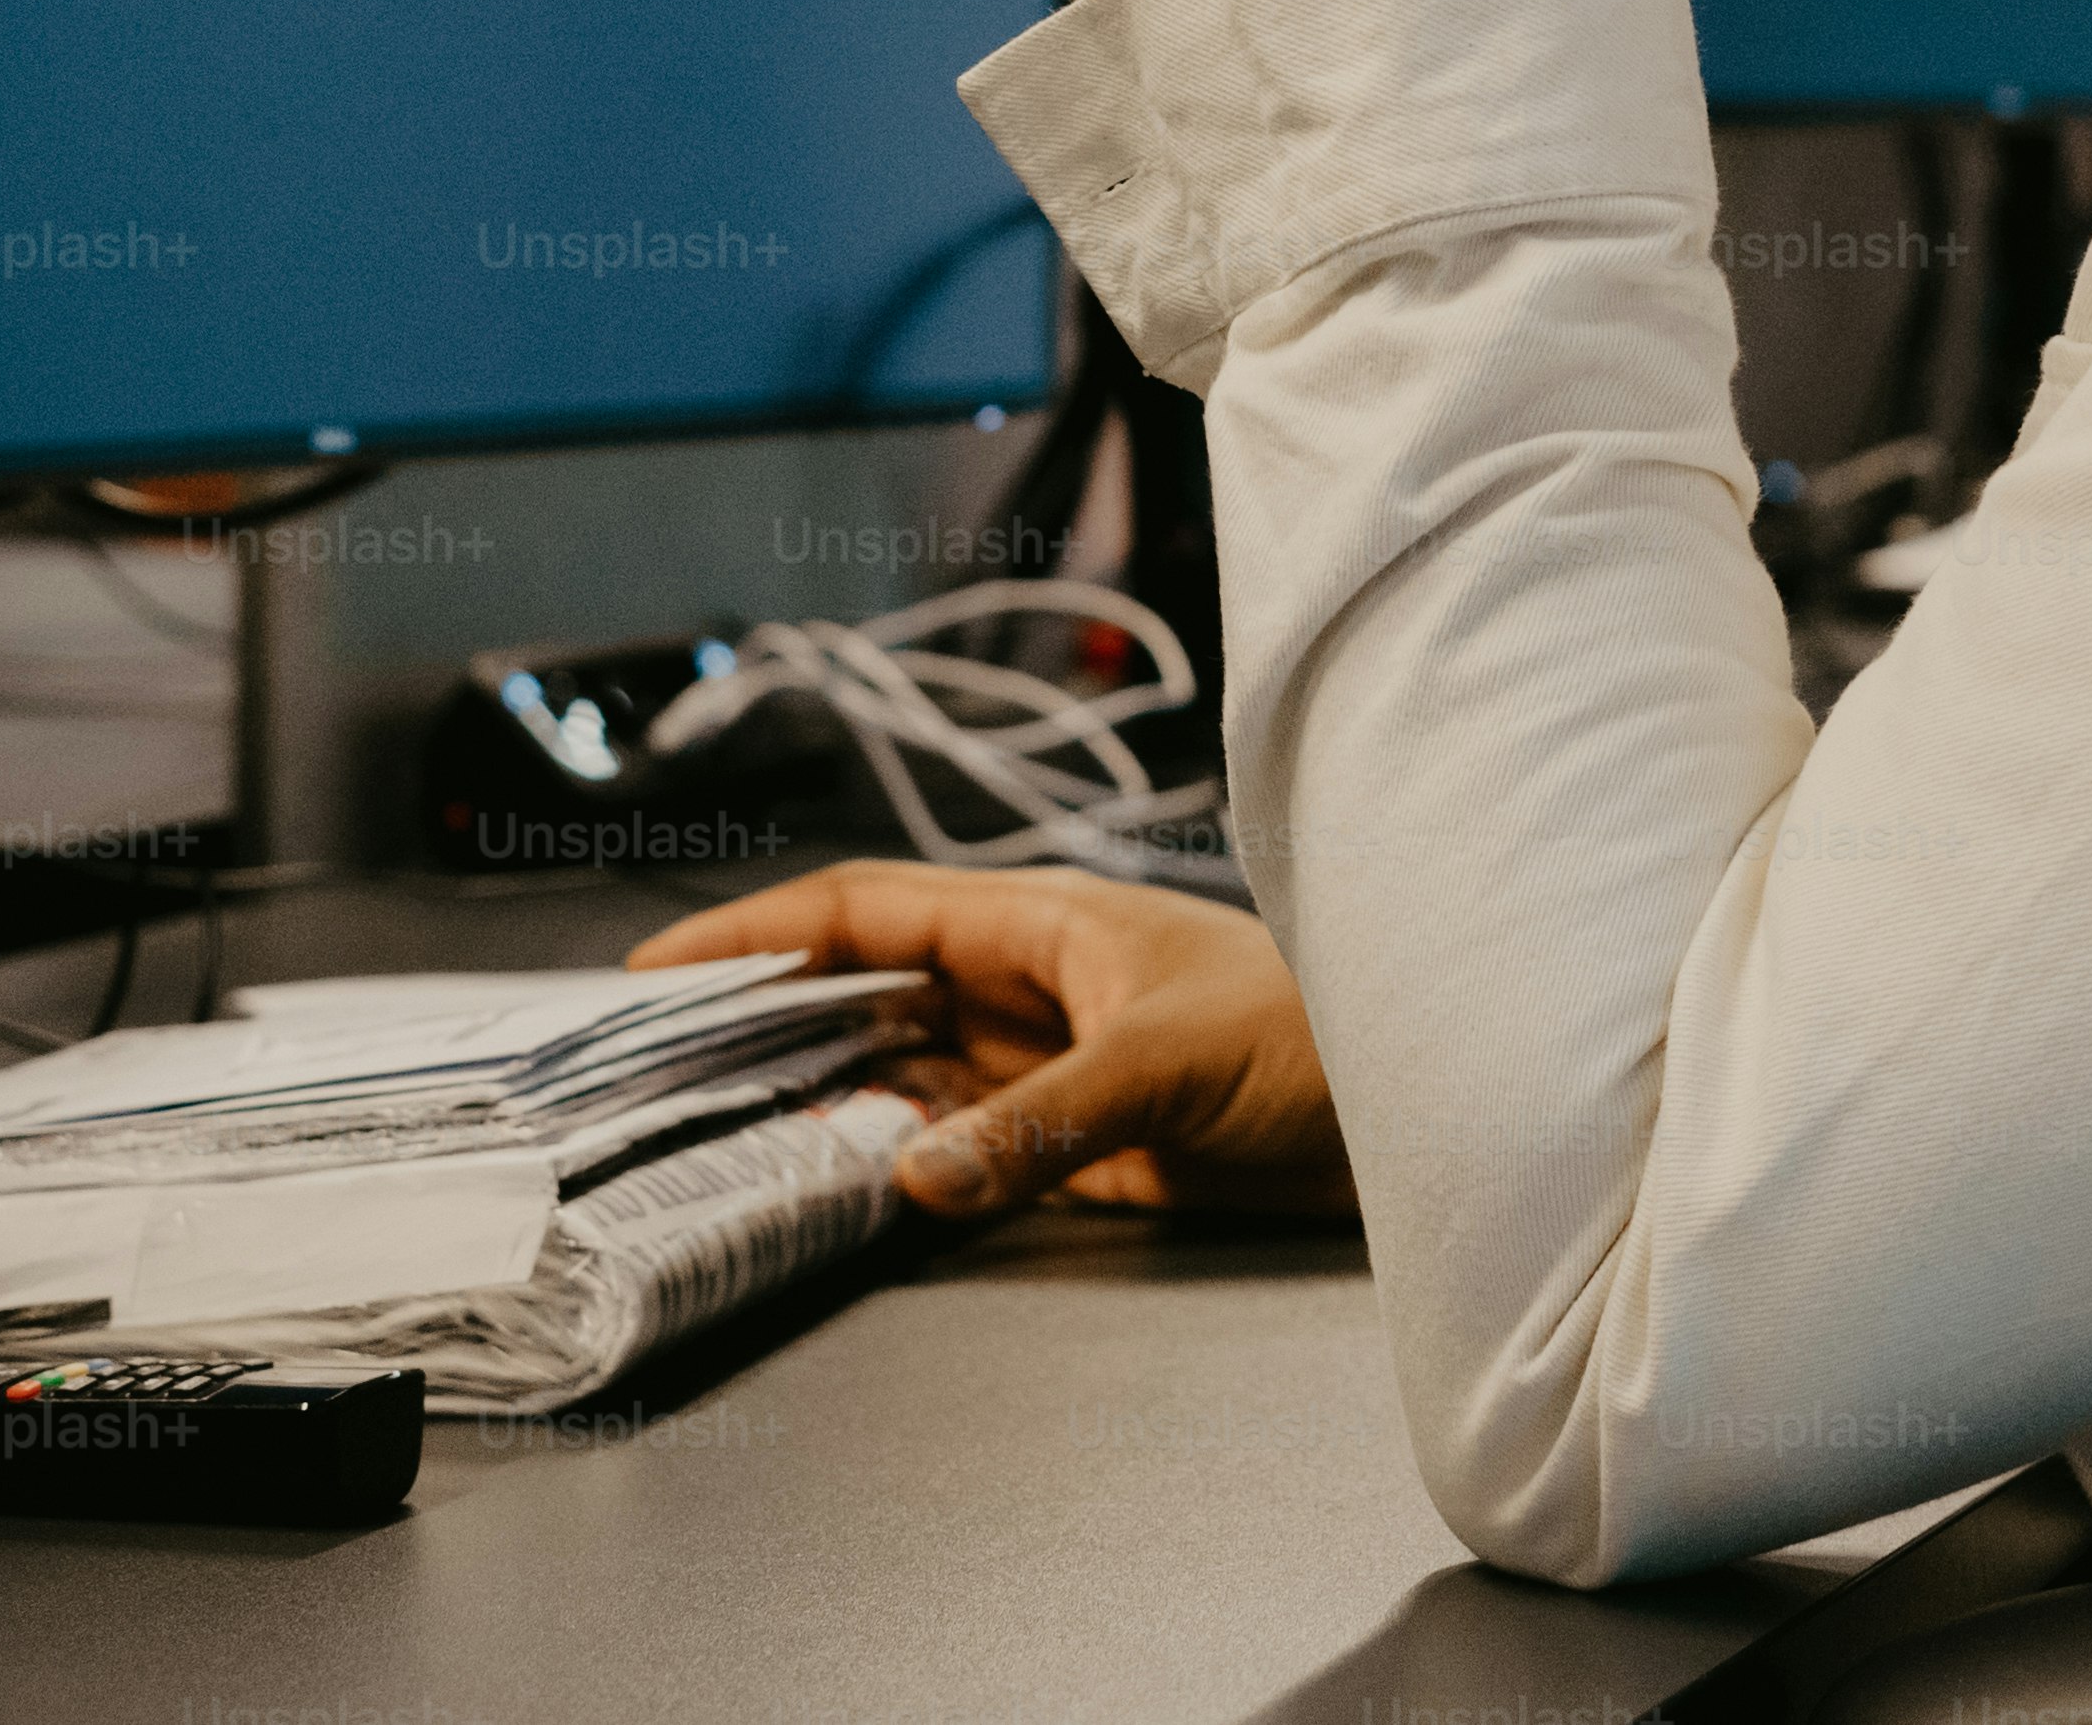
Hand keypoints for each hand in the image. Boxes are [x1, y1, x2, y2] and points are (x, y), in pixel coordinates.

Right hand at [626, 862, 1358, 1219]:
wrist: (1427, 1102)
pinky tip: (854, 1180)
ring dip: (830, 1093)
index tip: (664, 967)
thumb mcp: (1165, 1060)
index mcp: (1040, 922)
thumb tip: (912, 1172)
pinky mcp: (1082, 1137)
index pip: (868, 910)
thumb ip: (1036, 1121)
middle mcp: (1033, 985)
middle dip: (770, 1016)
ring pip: (908, 1069)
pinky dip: (905, 1160)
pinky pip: (964, 1142)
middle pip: (870, 990)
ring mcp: (1052, 1062)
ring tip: (727, 1127)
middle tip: (665, 1065)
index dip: (762, 932)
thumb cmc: (1316, 1030)